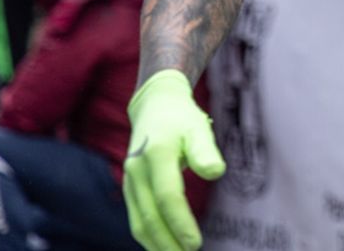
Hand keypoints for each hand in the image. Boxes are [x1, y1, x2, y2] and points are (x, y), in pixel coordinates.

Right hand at [123, 70, 225, 250]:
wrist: (155, 106)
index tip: (195, 244)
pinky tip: (164, 246)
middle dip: (168, 242)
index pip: (168, 196)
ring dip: (157, 244)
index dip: (180, 223)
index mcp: (156, 152)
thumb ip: (205, 150)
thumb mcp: (198, 127)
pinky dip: (149, 235)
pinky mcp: (129, 187)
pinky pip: (137, 217)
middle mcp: (137, 168)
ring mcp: (129, 179)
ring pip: (139, 221)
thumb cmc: (182, 118)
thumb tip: (215, 173)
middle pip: (150, 215)